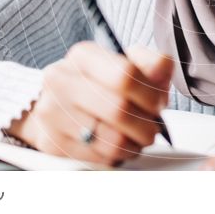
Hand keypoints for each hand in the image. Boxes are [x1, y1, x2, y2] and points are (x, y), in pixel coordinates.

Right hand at [4, 42, 173, 164]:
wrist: (59, 104)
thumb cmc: (101, 84)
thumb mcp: (127, 64)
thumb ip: (151, 63)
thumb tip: (162, 67)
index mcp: (83, 55)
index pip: (125, 75)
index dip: (150, 94)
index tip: (158, 104)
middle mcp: (61, 80)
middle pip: (118, 110)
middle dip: (146, 124)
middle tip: (153, 127)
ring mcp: (52, 112)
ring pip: (111, 139)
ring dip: (136, 143)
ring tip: (139, 137)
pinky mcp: (52, 142)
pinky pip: (99, 158)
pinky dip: (119, 156)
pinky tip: (121, 146)